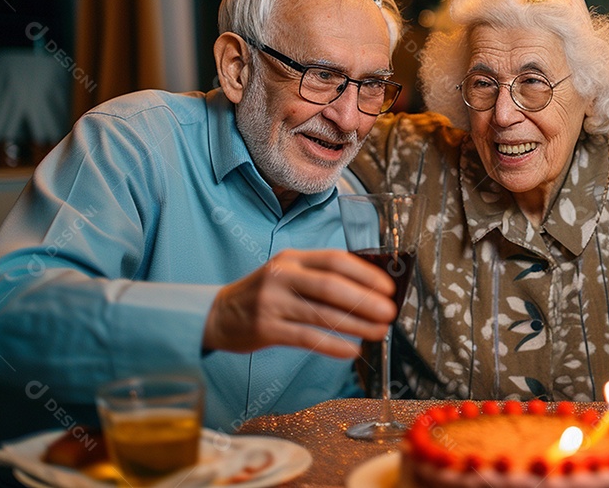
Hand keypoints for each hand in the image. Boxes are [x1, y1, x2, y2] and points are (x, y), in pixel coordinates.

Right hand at [203, 249, 397, 358]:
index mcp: (293, 258)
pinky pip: (307, 338)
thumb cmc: (264, 294)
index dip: (365, 274)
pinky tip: (352, 350)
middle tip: (389, 313)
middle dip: (366, 300)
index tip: (388, 287)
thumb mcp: (289, 273)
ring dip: (356, 324)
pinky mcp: (266, 329)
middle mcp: (282, 276)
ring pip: (322, 313)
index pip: (336, 260)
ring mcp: (272, 302)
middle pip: (332, 286)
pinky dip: (333, 345)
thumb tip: (369, 288)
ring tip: (379, 332)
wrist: (218, 315)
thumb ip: (320, 276)